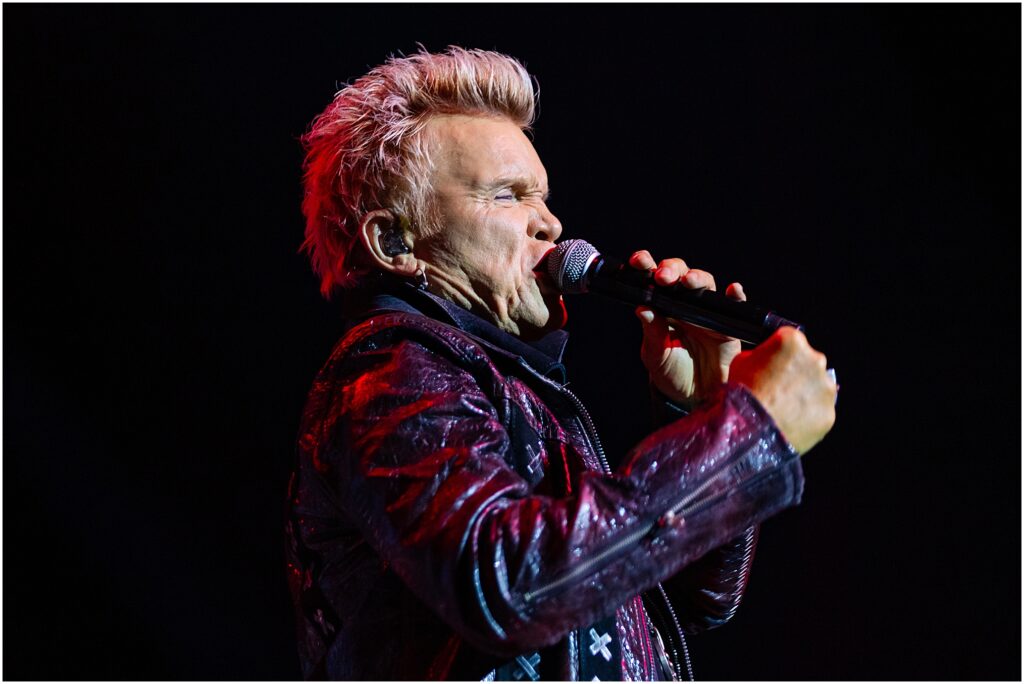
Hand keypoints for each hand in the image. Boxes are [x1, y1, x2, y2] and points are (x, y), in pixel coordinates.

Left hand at [630, 250, 744, 408]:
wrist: (694, 397)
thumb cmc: (671, 372)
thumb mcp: (657, 357)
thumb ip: (653, 334)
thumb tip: (642, 309)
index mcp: (661, 306)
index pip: (653, 280)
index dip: (646, 265)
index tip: (638, 261)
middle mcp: (684, 304)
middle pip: (680, 275)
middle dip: (671, 270)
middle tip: (663, 276)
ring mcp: (707, 312)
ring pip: (705, 285)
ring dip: (698, 278)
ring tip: (690, 281)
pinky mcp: (728, 325)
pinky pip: (734, 306)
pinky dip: (735, 296)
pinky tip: (733, 290)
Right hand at [729, 327, 836, 454]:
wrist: (750, 428)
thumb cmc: (743, 394)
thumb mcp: (741, 360)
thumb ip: (761, 355)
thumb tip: (768, 359)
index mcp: (792, 341)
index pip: (791, 340)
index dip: (779, 353)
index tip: (773, 364)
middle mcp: (815, 359)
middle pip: (808, 362)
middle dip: (796, 373)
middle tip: (777, 388)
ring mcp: (825, 387)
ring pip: (817, 387)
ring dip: (805, 393)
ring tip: (783, 407)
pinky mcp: (829, 412)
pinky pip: (819, 410)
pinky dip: (808, 414)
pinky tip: (791, 419)